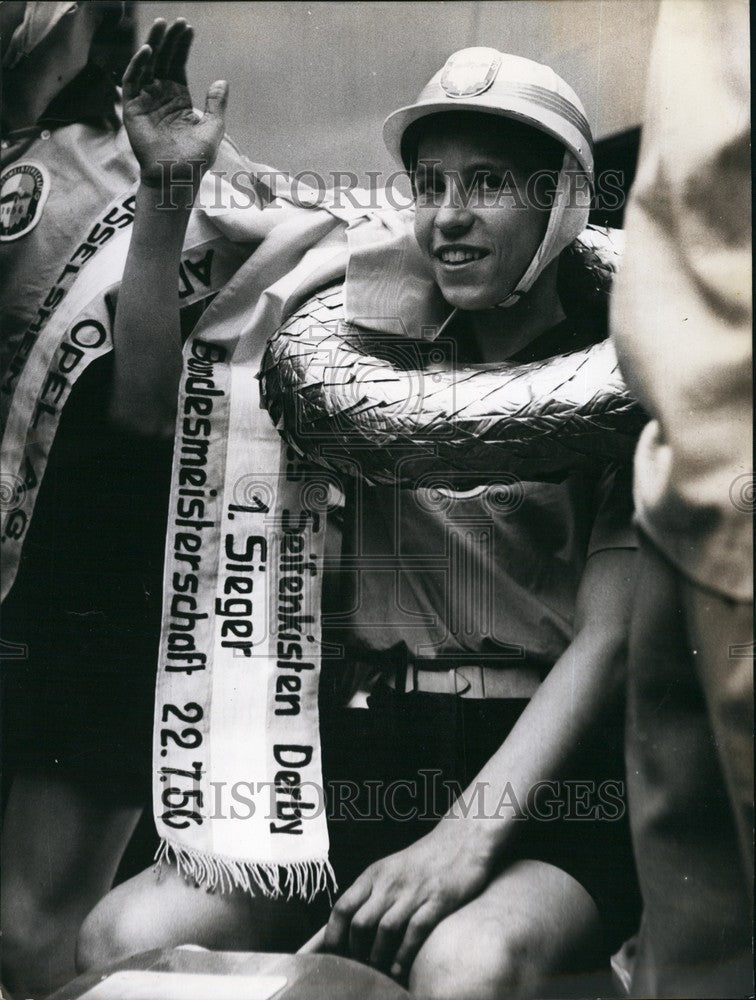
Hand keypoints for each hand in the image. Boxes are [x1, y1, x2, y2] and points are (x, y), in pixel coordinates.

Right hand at [122, 18, 227, 190]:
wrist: (177, 176)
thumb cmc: (195, 158)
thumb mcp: (213, 128)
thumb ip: (216, 105)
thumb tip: (222, 82)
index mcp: (177, 98)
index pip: (177, 65)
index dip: (182, 47)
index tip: (188, 28)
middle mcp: (159, 95)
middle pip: (163, 60)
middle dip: (169, 40)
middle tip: (176, 21)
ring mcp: (145, 100)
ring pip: (146, 65)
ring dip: (153, 44)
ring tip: (161, 25)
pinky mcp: (132, 108)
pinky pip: (132, 82)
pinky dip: (138, 65)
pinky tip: (148, 51)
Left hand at [323, 820, 494, 980]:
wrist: (462, 838)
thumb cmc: (423, 861)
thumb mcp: (389, 871)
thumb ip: (369, 895)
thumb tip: (344, 927)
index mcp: (374, 874)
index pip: (342, 908)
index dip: (333, 936)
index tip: (332, 955)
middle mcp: (390, 882)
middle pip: (360, 923)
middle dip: (355, 952)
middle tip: (359, 968)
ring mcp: (414, 891)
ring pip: (385, 930)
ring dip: (378, 957)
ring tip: (379, 972)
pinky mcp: (438, 899)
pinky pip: (415, 931)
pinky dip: (404, 954)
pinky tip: (400, 969)